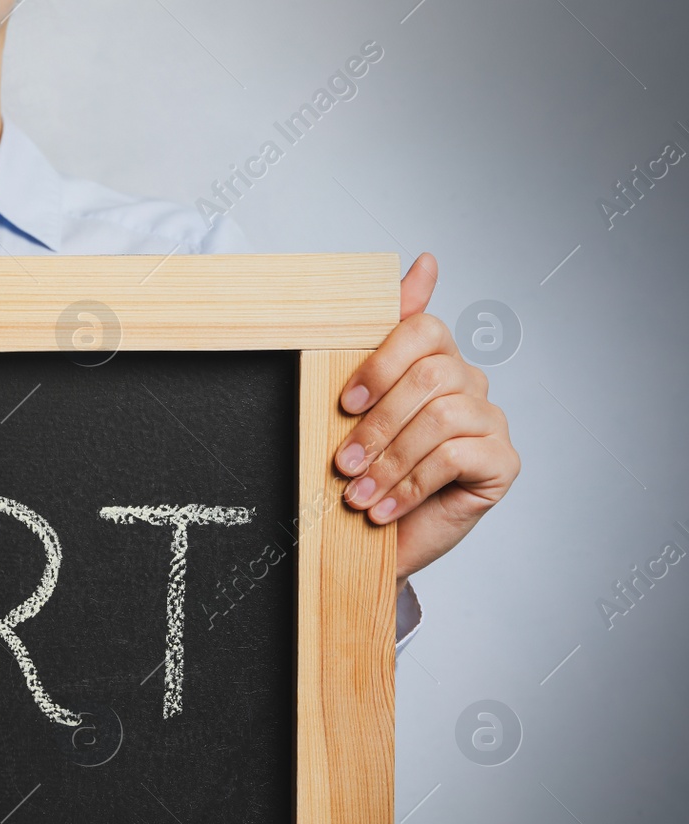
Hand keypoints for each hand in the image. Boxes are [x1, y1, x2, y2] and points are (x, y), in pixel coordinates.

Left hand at [335, 254, 519, 587]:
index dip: (382, 361)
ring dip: (391, 461)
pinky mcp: (501, 462)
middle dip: (378, 423)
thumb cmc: (369, 471)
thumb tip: (424, 262)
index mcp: (434, 361)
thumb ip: (380, 338)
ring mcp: (490, 422)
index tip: (344, 402)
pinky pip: (457, 457)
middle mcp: (469, 384)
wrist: (378, 540)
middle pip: (431, 375)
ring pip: (442, 417)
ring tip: (359, 494)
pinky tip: (384, 509)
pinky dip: (410, 485)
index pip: (425, 329)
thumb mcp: (358, 407)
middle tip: (343, 463)